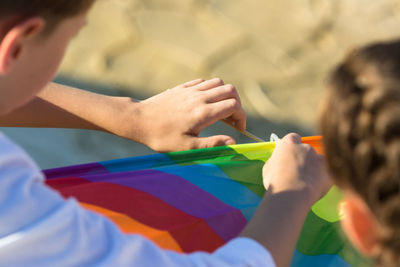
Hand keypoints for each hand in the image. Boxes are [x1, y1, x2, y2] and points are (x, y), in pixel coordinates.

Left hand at [129, 78, 245, 151]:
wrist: (138, 120)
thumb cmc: (161, 137)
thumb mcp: (186, 148)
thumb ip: (212, 144)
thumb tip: (233, 141)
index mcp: (203, 113)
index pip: (234, 106)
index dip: (242, 117)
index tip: (238, 129)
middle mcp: (199, 97)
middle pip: (230, 90)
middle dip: (237, 104)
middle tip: (231, 120)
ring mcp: (190, 90)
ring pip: (218, 82)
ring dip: (225, 95)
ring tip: (220, 111)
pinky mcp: (182, 87)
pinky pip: (204, 81)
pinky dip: (211, 89)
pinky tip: (205, 103)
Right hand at [263, 133, 331, 204]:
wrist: (293, 195)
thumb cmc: (276, 181)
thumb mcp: (268, 168)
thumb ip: (277, 161)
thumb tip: (279, 162)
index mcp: (289, 143)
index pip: (293, 138)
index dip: (292, 147)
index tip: (289, 155)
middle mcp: (306, 147)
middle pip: (306, 150)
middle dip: (303, 159)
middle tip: (297, 172)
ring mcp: (319, 159)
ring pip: (318, 162)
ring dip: (314, 169)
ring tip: (306, 183)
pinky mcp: (329, 171)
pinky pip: (326, 174)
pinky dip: (322, 179)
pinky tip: (314, 188)